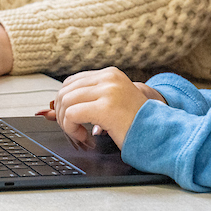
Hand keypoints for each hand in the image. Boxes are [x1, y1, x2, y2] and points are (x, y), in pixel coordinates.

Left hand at [50, 68, 165, 148]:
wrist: (160, 135)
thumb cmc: (137, 124)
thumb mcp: (111, 104)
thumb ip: (88, 101)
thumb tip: (51, 109)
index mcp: (110, 74)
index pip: (72, 81)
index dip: (64, 101)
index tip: (69, 118)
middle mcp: (109, 78)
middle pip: (65, 90)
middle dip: (61, 112)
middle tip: (72, 128)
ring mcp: (108, 91)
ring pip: (65, 101)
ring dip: (65, 121)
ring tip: (78, 133)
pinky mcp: (106, 107)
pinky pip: (71, 114)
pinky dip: (71, 128)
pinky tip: (83, 136)